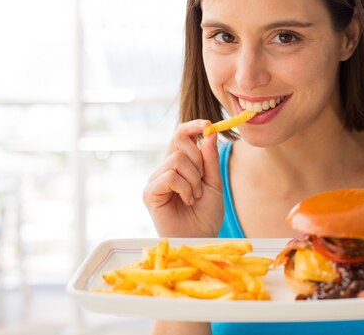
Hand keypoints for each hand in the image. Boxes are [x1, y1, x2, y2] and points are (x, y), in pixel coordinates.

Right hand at [143, 120, 223, 237]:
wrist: (202, 238)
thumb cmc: (207, 214)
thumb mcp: (214, 182)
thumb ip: (210, 159)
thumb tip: (208, 131)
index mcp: (180, 164)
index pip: (181, 135)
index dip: (192, 126)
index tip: (207, 124)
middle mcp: (165, 168)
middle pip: (178, 140)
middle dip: (198, 158)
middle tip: (202, 179)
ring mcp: (156, 180)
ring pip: (176, 159)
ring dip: (193, 178)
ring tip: (195, 196)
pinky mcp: (149, 193)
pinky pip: (170, 176)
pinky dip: (185, 187)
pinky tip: (187, 200)